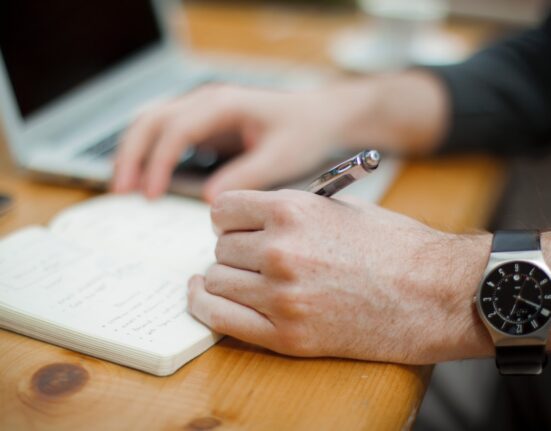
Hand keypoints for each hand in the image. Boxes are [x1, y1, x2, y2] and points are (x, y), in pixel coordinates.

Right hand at [112, 72, 446, 201]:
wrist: (321, 116)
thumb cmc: (305, 132)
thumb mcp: (281, 157)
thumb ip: (246, 176)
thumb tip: (210, 202)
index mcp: (224, 104)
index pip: (176, 129)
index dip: (158, 162)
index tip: (150, 195)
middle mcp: (207, 101)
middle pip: (152, 120)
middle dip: (131, 154)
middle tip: (120, 192)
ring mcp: (204, 110)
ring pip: (153, 123)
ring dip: (133, 152)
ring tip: (123, 187)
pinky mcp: (206, 124)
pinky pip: (167, 134)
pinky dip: (150, 154)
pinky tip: (146, 179)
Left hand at [187, 189, 493, 363]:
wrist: (435, 293)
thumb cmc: (394, 247)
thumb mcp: (340, 208)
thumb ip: (289, 211)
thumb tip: (251, 219)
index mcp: (293, 210)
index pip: (223, 209)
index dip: (228, 218)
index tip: (235, 227)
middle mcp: (280, 250)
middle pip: (221, 247)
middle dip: (234, 249)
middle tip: (252, 256)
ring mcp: (282, 296)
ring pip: (217, 280)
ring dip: (226, 277)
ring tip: (245, 278)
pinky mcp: (288, 335)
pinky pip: (221, 318)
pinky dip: (206, 306)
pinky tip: (206, 296)